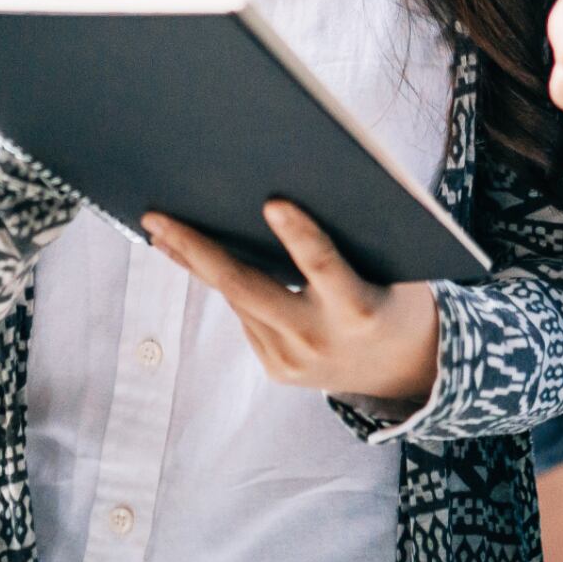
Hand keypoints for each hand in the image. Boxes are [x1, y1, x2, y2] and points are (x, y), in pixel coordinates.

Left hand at [144, 201, 441, 406]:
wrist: (404, 371)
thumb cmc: (397, 296)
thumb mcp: (394, 267)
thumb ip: (352, 238)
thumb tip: (292, 190)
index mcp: (356, 308)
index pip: (322, 265)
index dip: (298, 233)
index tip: (272, 201)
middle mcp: (319, 339)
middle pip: (248, 289)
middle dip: (198, 251)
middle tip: (158, 218)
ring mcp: (293, 361)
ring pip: (237, 300)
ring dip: (197, 263)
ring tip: (162, 229)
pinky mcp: (277, 370)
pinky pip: (245, 315)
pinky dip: (225, 284)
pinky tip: (195, 258)